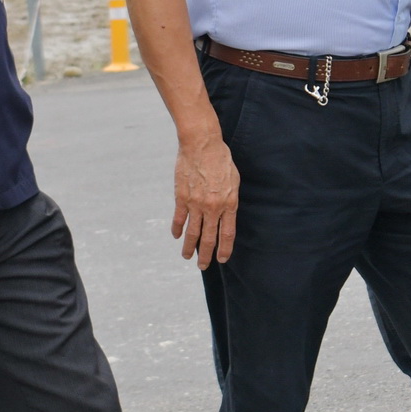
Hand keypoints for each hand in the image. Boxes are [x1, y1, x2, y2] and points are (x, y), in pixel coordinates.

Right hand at [173, 130, 240, 268]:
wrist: (202, 145)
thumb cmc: (221, 160)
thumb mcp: (234, 180)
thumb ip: (230, 199)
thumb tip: (226, 213)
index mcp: (229, 203)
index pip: (227, 233)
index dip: (224, 249)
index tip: (222, 259)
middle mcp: (212, 207)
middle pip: (209, 238)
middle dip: (206, 255)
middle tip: (203, 266)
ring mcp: (195, 204)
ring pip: (192, 232)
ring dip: (189, 247)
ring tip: (187, 257)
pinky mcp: (181, 197)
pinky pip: (179, 218)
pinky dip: (177, 229)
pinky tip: (176, 236)